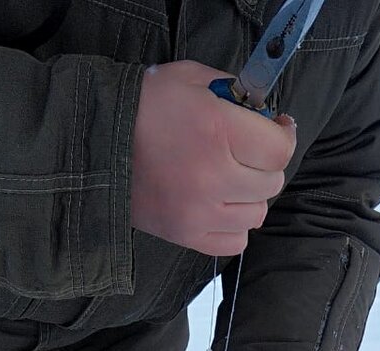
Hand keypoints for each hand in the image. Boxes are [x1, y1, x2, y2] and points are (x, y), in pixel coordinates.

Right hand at [130, 61, 295, 256]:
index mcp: (218, 131)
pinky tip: (221, 207)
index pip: (279, 149)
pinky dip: (234, 227)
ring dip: (251, 197)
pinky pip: (234, 242)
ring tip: (231, 180)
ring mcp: (200, 212)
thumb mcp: (192, 79)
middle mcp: (213, 176)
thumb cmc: (145, 106)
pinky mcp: (186, 235)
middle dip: (265, 164)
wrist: (96, 141)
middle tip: (249, 153)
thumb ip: (234, 92)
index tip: (277, 129)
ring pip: (256, 215)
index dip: (284, 136)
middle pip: (271, 183)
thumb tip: (264, 114)